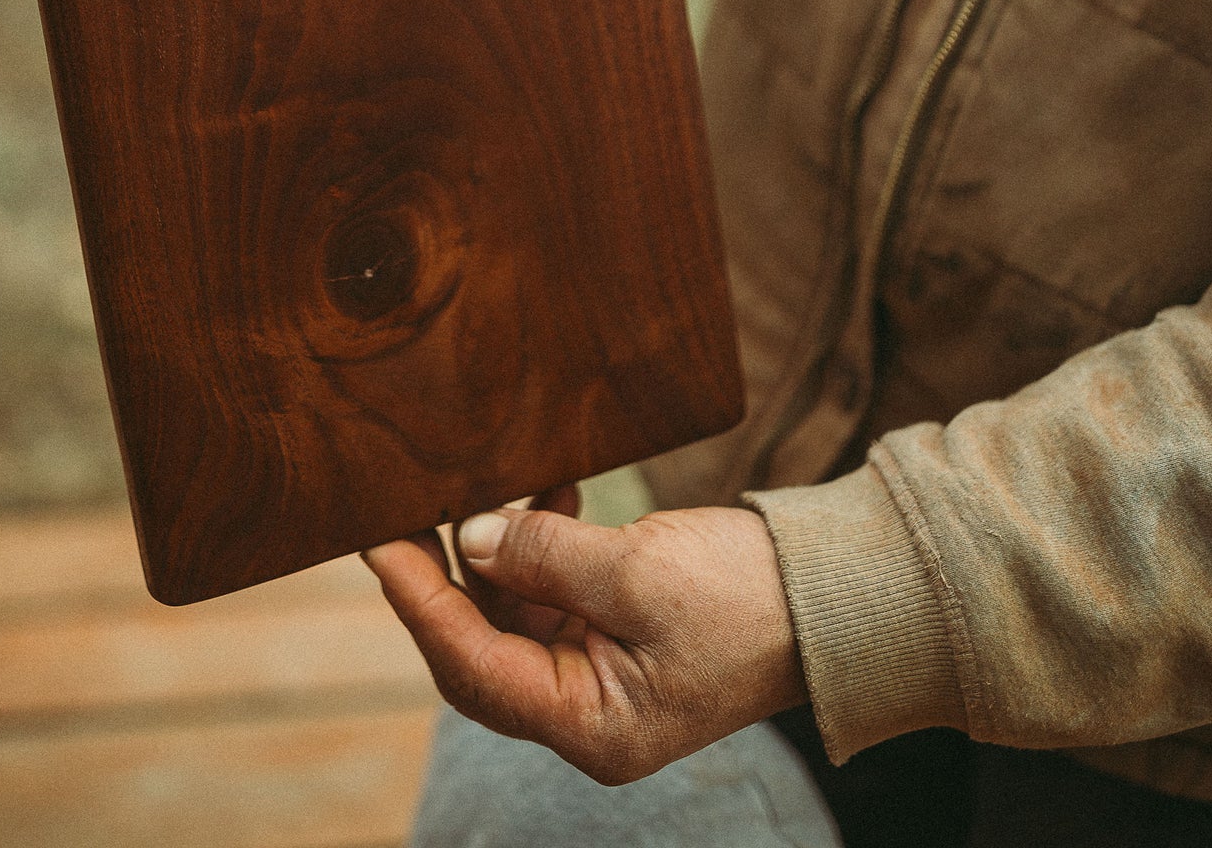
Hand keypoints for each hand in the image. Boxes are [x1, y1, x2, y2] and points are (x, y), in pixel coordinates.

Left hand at [364, 495, 805, 785]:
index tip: (379, 542)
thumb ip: (545, 555)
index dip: (421, 602)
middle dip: (445, 578)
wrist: (832, 596)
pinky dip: (539, 546)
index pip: (473, 669)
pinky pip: (552, 595)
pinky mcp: (618, 636)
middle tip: (406, 511)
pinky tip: (548, 493)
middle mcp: (586, 713)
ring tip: (492, 485)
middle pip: (481, 650)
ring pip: (513, 617)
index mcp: (590, 726)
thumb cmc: (745, 597)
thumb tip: (470, 534)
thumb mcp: (638, 570)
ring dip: (497, 552)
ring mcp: (602, 676)